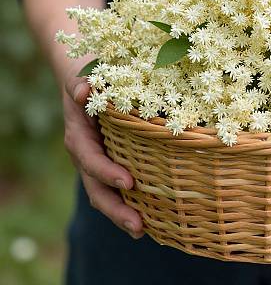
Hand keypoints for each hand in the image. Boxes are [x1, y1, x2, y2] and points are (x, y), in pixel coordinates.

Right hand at [62, 62, 143, 238]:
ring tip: (145, 231)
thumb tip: (84, 92)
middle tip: (138, 226)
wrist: (88, 80)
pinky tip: (154, 217)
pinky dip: (133, 203)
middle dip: (116, 210)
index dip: (107, 173)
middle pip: (97, 189)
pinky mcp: (114, 163)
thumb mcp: (83, 76)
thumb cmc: (90, 77)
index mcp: (80, 138)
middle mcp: (88, 156)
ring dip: (124, 214)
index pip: (91, 160)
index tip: (128, 183)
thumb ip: (80, 84)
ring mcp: (100, 163)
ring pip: (108, 194)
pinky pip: (120, 187)